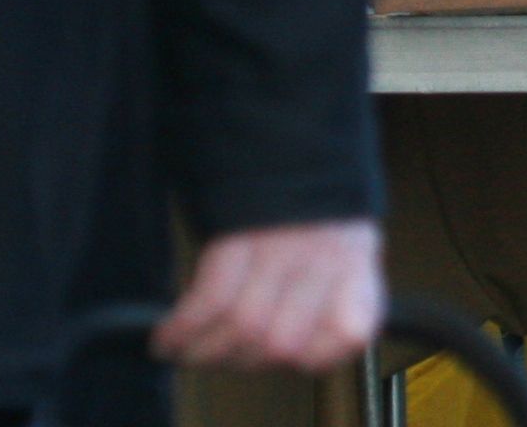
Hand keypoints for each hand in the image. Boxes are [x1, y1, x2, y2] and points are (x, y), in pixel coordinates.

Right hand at [152, 219, 383, 373]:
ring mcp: (279, 248)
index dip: (319, 353)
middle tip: (231, 355)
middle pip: (280, 343)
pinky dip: (183, 328)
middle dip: (247, 360)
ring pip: (244, 326)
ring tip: (193, 354)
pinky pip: (209, 298)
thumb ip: (346, 312)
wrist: (290, 166)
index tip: (297, 355)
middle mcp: (324, 258)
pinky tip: (170, 339)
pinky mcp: (235, 238)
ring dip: (207, 352)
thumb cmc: (314, 231)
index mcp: (357, 270)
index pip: (348, 333)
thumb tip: (336, 342)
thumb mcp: (347, 264)